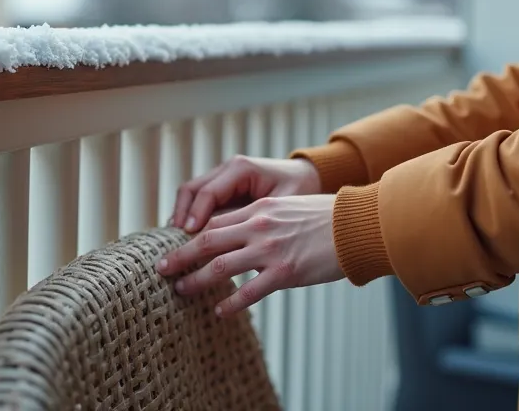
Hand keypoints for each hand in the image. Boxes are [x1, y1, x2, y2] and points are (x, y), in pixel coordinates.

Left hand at [157, 194, 343, 315]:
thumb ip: (264, 218)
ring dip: (195, 281)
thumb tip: (243, 232)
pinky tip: (219, 312)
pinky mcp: (285, 274)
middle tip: (161, 269)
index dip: (191, 235)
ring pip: (219, 267)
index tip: (176, 246)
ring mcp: (270, 251)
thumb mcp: (289, 207)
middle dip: (180, 256)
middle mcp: (259, 227)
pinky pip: (249, 292)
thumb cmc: (327, 217)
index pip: (215, 221)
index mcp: (260, 209)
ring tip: (182, 291)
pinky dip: (230, 303)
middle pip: (207, 242)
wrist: (357, 226)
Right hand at [171, 156, 321, 233]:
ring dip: (181, 216)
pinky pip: (199, 199)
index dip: (195, 215)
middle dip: (180, 215)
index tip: (187, 236)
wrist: (307, 176)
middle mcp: (228, 168)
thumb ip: (254, 220)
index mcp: (242, 169)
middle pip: (191, 189)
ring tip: (176, 241)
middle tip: (173, 242)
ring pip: (190, 193)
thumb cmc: (299, 191)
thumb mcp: (280, 206)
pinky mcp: (222, 186)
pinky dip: (190, 215)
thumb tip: (228, 246)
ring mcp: (222, 175)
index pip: (208, 192)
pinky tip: (187, 237)